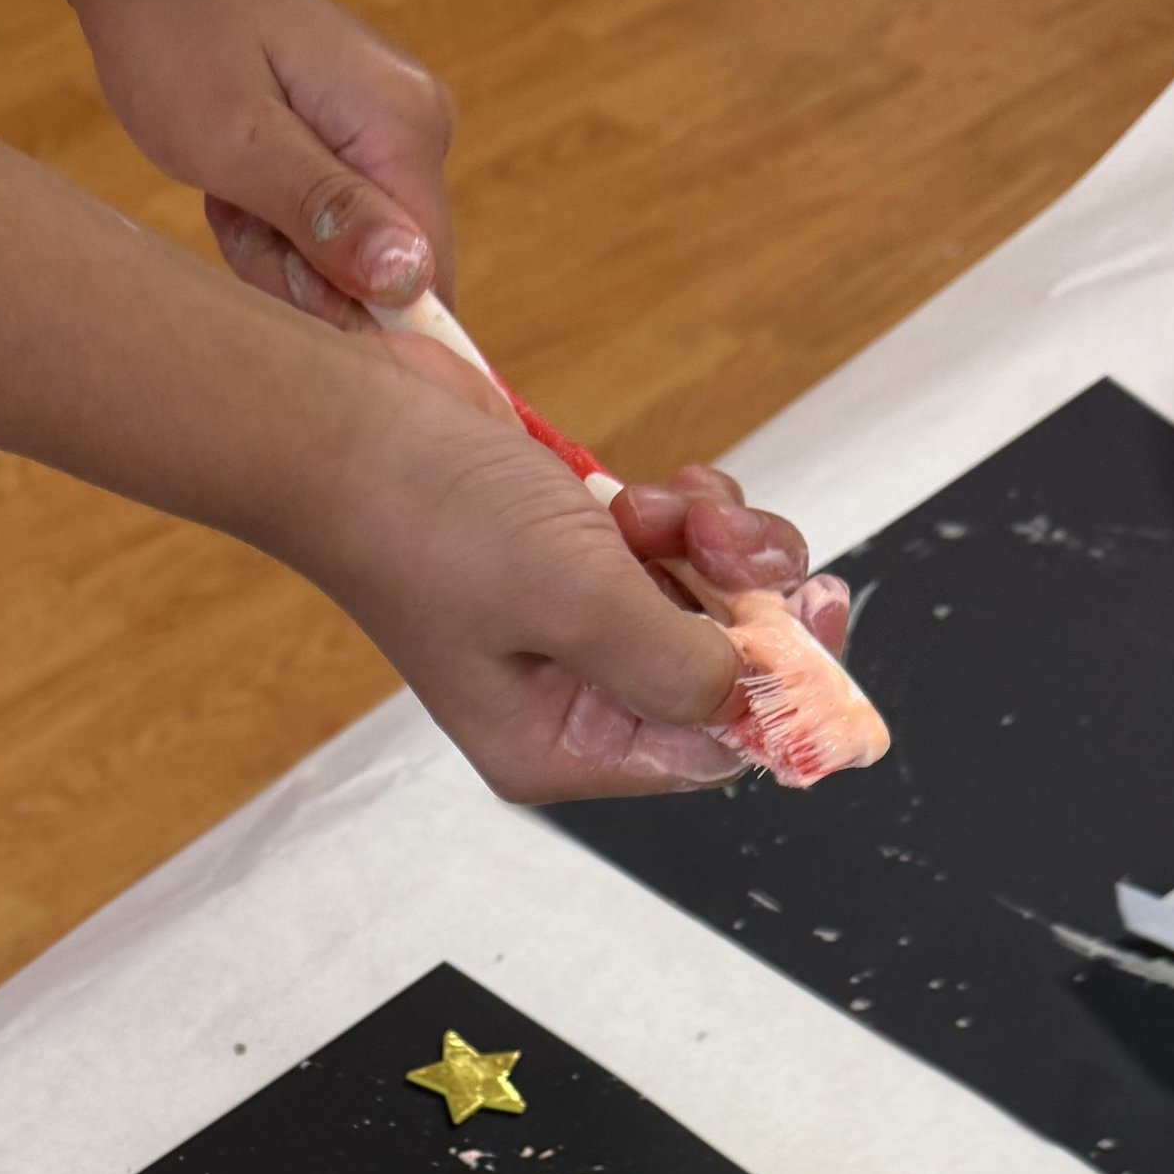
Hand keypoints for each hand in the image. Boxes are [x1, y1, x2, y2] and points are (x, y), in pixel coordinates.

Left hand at [72, 0, 453, 325]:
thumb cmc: (176, 36)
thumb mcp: (239, 142)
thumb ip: (326, 216)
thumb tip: (410, 280)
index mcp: (405, 130)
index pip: (429, 280)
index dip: (361, 319)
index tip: (282, 282)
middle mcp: (417, 132)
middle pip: (386, 280)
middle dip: (302, 276)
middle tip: (237, 211)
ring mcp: (388, 136)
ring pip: (347, 263)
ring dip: (276, 250)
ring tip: (230, 187)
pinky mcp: (354, 142)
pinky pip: (326, 231)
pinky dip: (272, 225)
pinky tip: (237, 180)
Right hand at [306, 351, 832, 801]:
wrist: (348, 423)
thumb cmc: (426, 521)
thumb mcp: (573, 604)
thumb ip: (678, 664)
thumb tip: (753, 691)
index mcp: (556, 745)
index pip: (708, 751)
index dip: (780, 691)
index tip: (825, 619)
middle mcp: (572, 698)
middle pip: (723, 674)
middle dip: (745, 600)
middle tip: (736, 545)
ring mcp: (577, 624)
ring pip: (711, 600)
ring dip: (716, 541)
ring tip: (666, 504)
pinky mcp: (582, 556)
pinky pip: (681, 547)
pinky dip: (685, 510)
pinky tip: (642, 490)